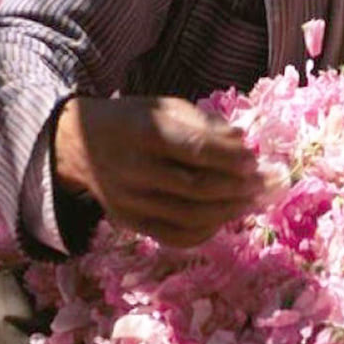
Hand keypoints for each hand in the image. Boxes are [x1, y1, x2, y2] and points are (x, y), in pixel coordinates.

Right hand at [54, 95, 272, 247]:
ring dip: (229, 211)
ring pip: (189, 216)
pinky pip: (175, 236)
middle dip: (237, 187)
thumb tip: (242, 141)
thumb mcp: (164, 106)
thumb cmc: (134, 120)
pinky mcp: (130, 222)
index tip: (253, 160)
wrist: (79, 145)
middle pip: (196, 187)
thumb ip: (204, 123)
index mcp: (143, 131)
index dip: (230, 158)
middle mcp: (133, 169)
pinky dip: (206, 231)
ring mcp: (129, 201)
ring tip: (253, 201)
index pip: (195, 149)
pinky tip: (226, 216)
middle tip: (264, 184)